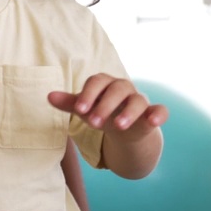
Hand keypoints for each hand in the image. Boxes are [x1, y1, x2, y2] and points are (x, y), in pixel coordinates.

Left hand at [47, 73, 167, 139]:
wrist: (123, 128)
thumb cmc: (101, 113)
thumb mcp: (86, 109)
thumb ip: (70, 103)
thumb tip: (49, 96)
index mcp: (106, 83)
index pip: (97, 82)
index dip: (88, 94)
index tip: (79, 110)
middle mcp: (124, 88)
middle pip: (117, 89)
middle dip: (105, 105)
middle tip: (93, 122)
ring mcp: (140, 100)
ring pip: (138, 100)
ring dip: (129, 112)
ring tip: (118, 126)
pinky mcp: (153, 114)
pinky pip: (161, 110)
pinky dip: (158, 114)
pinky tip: (153, 121)